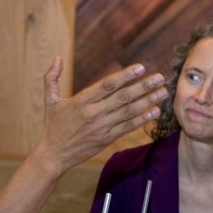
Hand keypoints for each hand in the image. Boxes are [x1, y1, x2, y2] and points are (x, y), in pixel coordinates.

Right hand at [38, 57, 166, 173]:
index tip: (141, 67)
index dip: (125, 75)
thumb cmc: (53, 125)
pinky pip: (127, 127)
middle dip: (143, 86)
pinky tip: (155, 111)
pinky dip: (142, 119)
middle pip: (123, 97)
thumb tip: (57, 58)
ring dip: (148, 101)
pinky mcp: (106, 139)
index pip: (107, 85)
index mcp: (81, 101)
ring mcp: (101, 127)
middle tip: (159, 77)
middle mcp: (93, 113)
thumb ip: (51, 78)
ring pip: (128, 112)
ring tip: (163, 92)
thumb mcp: (49, 100)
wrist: (54, 154)